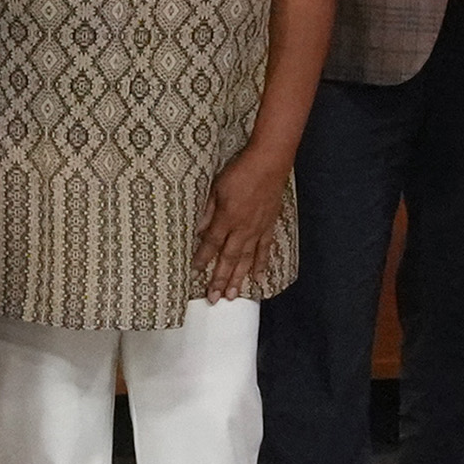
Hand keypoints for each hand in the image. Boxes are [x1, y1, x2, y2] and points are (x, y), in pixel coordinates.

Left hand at [193, 145, 289, 303]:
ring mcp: (257, 230)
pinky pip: (264, 249)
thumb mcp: (216, 187)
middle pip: (229, 258)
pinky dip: (261, 264)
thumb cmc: (239, 172)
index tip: (195, 273)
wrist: (269, 163)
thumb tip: (198, 231)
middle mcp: (242, 229)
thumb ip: (207, 211)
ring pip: (246, 259)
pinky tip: (258, 278)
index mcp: (226, 218)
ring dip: (239, 279)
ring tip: (233, 296)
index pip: (211, 244)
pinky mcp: (269, 226)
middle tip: (214, 299)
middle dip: (220, 280)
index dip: (202, 259)